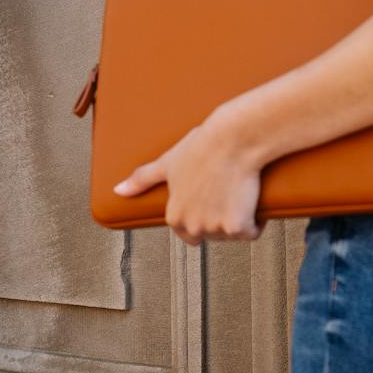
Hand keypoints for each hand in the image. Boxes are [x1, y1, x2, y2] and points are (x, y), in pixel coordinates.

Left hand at [113, 111, 266, 246]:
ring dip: (239, 219)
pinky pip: (252, 231)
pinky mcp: (238, 227)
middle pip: (213, 235)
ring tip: (235, 190)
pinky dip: (254, 220)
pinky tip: (248, 197)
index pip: (190, 234)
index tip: (209, 195)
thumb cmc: (203, 147)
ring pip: (233, 234)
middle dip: (222, 218)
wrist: (233, 138)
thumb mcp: (167, 162)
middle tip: (223, 190)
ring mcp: (215, 228)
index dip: (203, 214)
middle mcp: (192, 227)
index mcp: (174, 217)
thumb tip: (118, 191)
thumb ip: (142, 180)